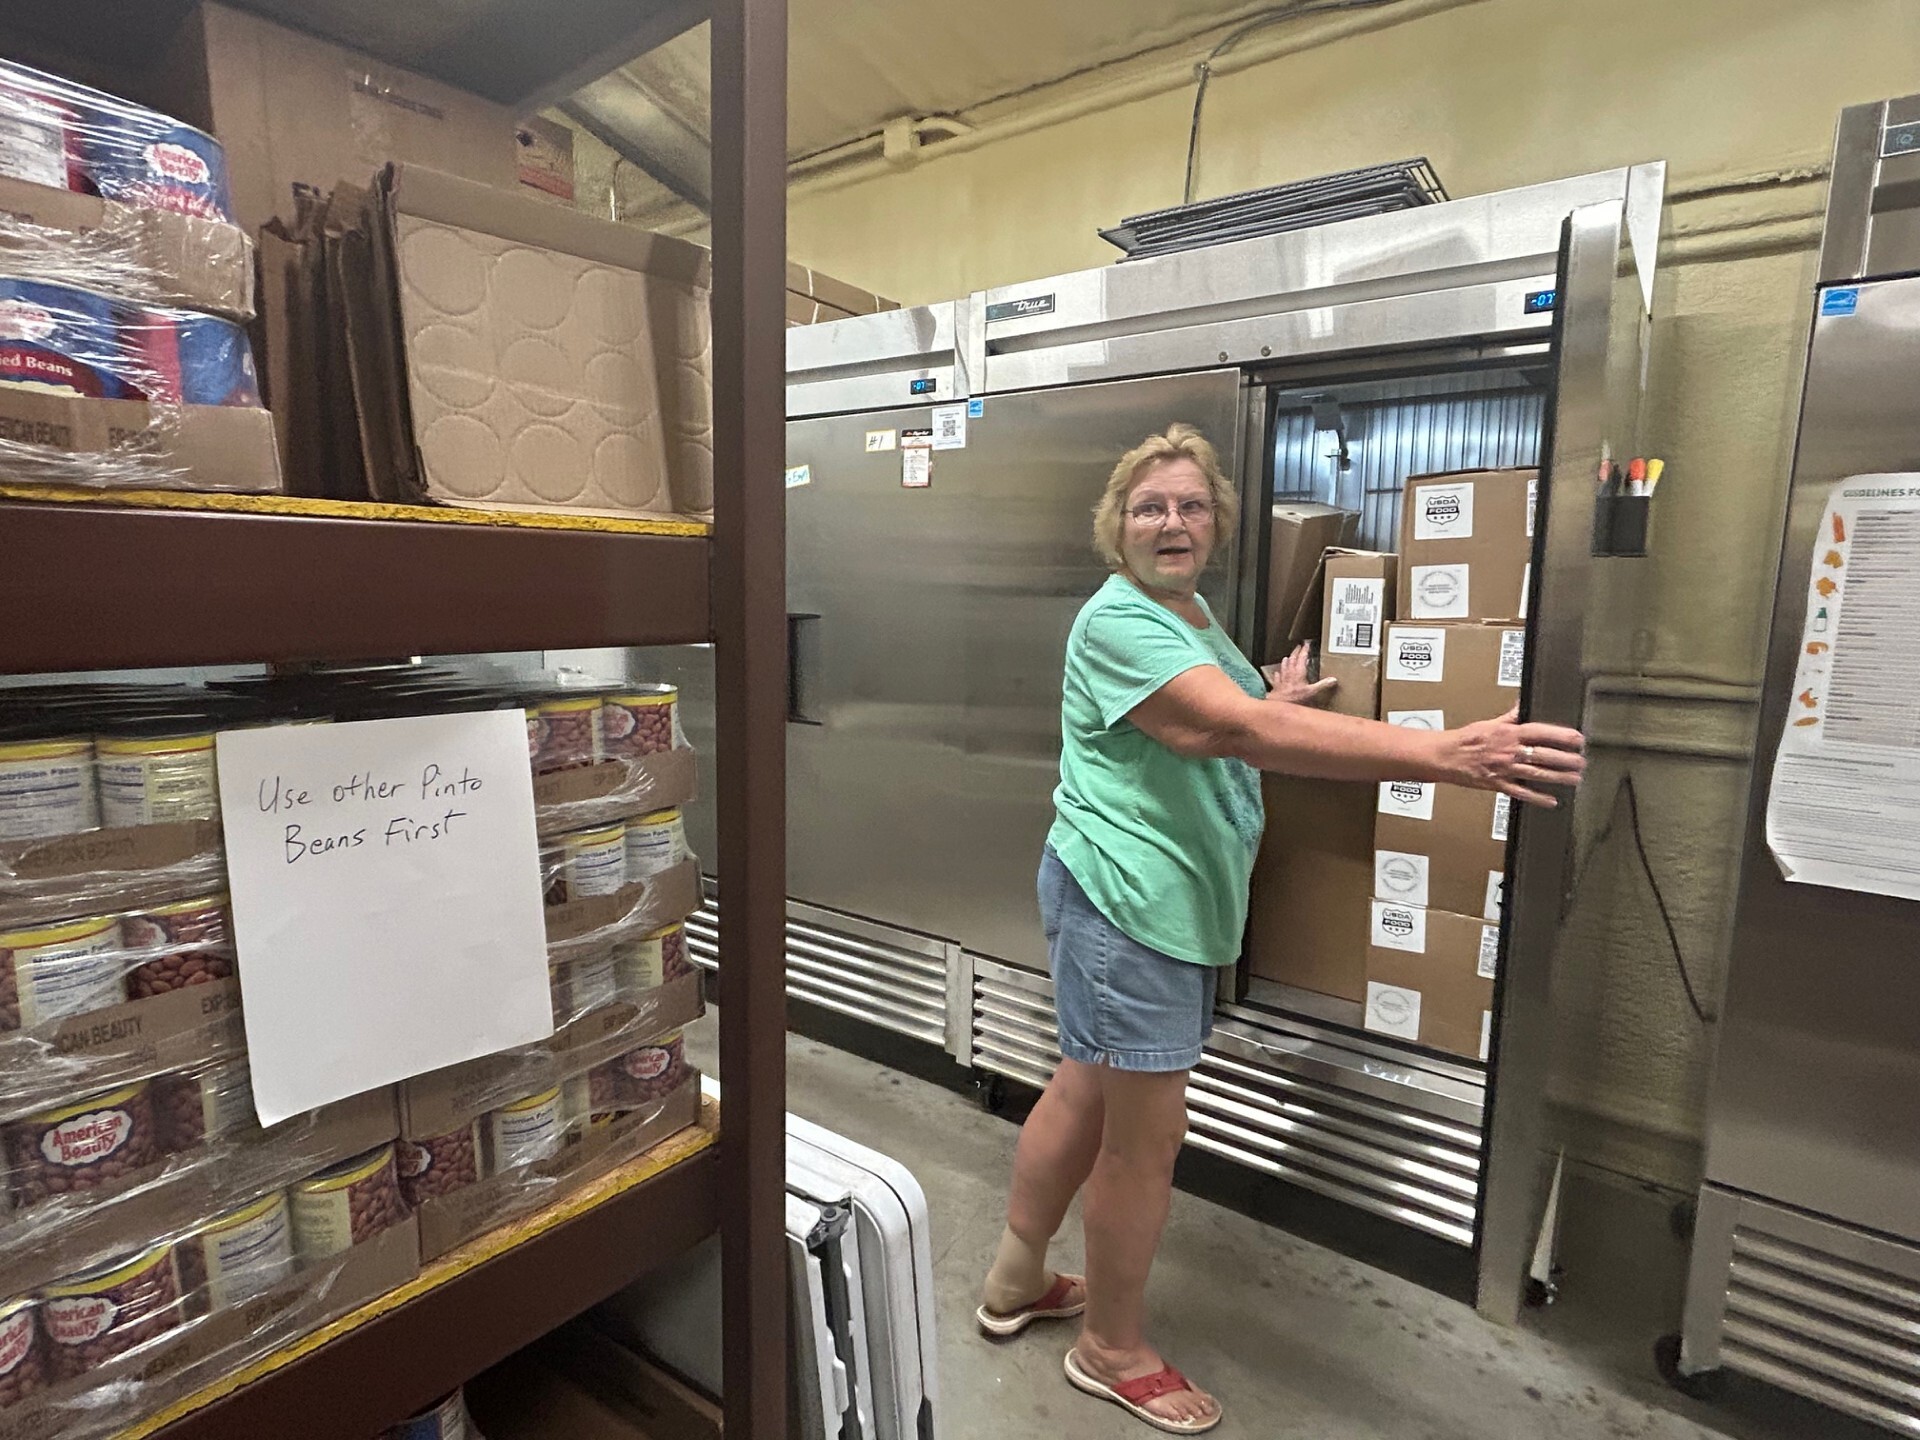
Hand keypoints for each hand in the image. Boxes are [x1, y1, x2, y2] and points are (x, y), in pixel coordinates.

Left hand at [1263, 643, 1337, 707]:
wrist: (1279, 705)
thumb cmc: (1295, 698)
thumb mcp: (1312, 692)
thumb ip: (1323, 685)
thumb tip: (1333, 680)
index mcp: (1299, 672)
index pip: (1302, 657)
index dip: (1304, 650)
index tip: (1306, 644)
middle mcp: (1289, 672)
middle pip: (1292, 659)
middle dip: (1296, 652)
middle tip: (1298, 647)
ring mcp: (1282, 678)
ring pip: (1284, 666)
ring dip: (1287, 660)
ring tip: (1287, 657)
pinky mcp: (1277, 685)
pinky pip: (1277, 676)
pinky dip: (1278, 673)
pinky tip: (1277, 673)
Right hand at [1440, 708, 1586, 806]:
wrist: (1444, 756)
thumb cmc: (1464, 740)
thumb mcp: (1489, 723)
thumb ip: (1510, 716)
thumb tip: (1523, 704)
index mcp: (1509, 734)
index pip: (1541, 732)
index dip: (1561, 736)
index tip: (1578, 739)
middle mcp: (1510, 752)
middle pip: (1544, 755)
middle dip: (1566, 760)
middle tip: (1582, 762)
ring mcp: (1505, 769)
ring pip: (1537, 774)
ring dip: (1558, 777)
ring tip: (1575, 779)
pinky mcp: (1498, 784)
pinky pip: (1521, 792)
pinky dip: (1537, 797)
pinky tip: (1551, 801)